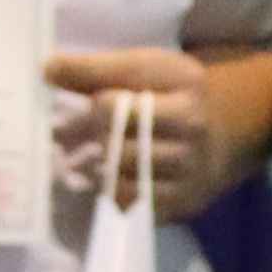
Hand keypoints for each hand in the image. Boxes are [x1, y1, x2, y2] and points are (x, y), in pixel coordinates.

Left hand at [48, 51, 242, 217]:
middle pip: (116, 135)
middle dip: (99, 131)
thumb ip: (95, 69)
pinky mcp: (184, 202)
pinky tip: (120, 175)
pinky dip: (117, 191)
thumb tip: (47, 69)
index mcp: (183, 82)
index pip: (118, 96)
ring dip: (104, 164)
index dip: (92, 97)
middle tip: (98, 128)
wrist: (224, 135)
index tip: (80, 92)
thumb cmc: (172, 96)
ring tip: (107, 152)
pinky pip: (132, 203)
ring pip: (121, 174)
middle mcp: (192, 126)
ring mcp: (190, 169)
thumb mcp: (144, 69)